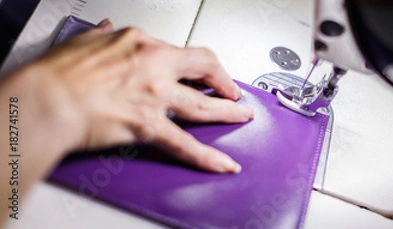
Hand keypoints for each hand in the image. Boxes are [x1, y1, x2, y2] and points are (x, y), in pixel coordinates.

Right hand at [33, 19, 251, 172]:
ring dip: (228, 113)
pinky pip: (185, 144)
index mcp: (140, 43)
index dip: (196, 63)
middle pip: (204, 70)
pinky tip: (223, 163)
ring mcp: (155, 96)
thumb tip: (106, 29)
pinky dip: (207, 157)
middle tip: (233, 91)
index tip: (202, 70)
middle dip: (224, 82)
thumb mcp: (82, 42)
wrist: (46, 100)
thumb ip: (101, 36)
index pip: (180, 51)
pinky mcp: (149, 125)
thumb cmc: (58, 74)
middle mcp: (154, 66)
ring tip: (241, 117)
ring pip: (203, 106)